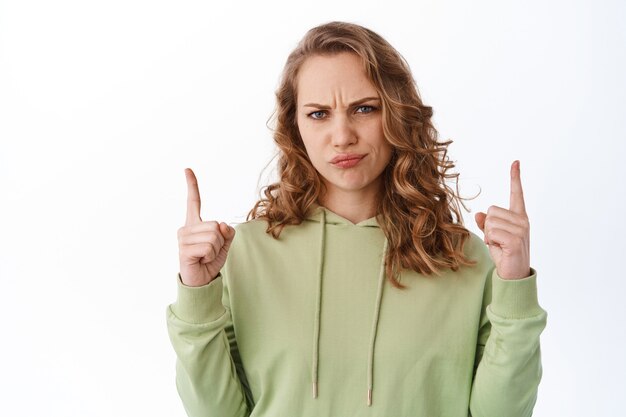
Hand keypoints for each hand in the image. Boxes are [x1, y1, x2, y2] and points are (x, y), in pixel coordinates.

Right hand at [177, 168, 235, 286]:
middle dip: (220, 240)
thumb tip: (223, 225)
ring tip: (205, 256)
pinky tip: (202, 260)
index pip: (193, 201)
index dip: (192, 185)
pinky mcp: (184, 250)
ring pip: (213, 236)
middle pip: (215, 225)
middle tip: (210, 251)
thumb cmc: (210, 260)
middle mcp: (186, 228)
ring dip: (216, 249)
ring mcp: (183, 239)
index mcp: (195, 224)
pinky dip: (211, 256)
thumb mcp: (224, 244)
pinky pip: (209, 247)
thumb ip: (227, 232)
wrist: (201, 280)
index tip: (187, 169)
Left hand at [474, 160, 530, 279]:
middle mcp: (523, 220)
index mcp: (519, 217)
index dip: (515, 178)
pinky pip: (491, 232)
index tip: (515, 162)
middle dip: (488, 226)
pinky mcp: (515, 240)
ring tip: (500, 245)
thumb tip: (478, 213)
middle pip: (491, 210)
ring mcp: (521, 230)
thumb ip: (486, 223)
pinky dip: (490, 241)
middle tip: (497, 240)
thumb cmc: (504, 254)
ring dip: (489, 235)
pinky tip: (500, 249)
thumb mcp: (493, 236)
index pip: (517, 194)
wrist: (514, 275)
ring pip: (489, 222)